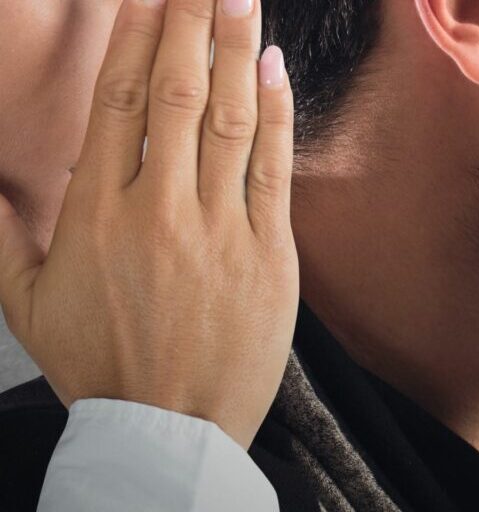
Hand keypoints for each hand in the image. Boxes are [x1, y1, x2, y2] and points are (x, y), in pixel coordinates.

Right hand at [0, 0, 297, 446]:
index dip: (135, 36)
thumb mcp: (26, 302)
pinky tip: (274, 67)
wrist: (169, 430)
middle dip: (189, 22)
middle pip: (176, 92)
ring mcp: (220, 228)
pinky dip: (275, 113)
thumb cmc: (99, 365)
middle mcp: (159, 208)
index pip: (118, 101)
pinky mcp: (269, 252)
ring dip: (236, 49)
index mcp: (96, 213)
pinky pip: (272, 168)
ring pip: (229, 118)